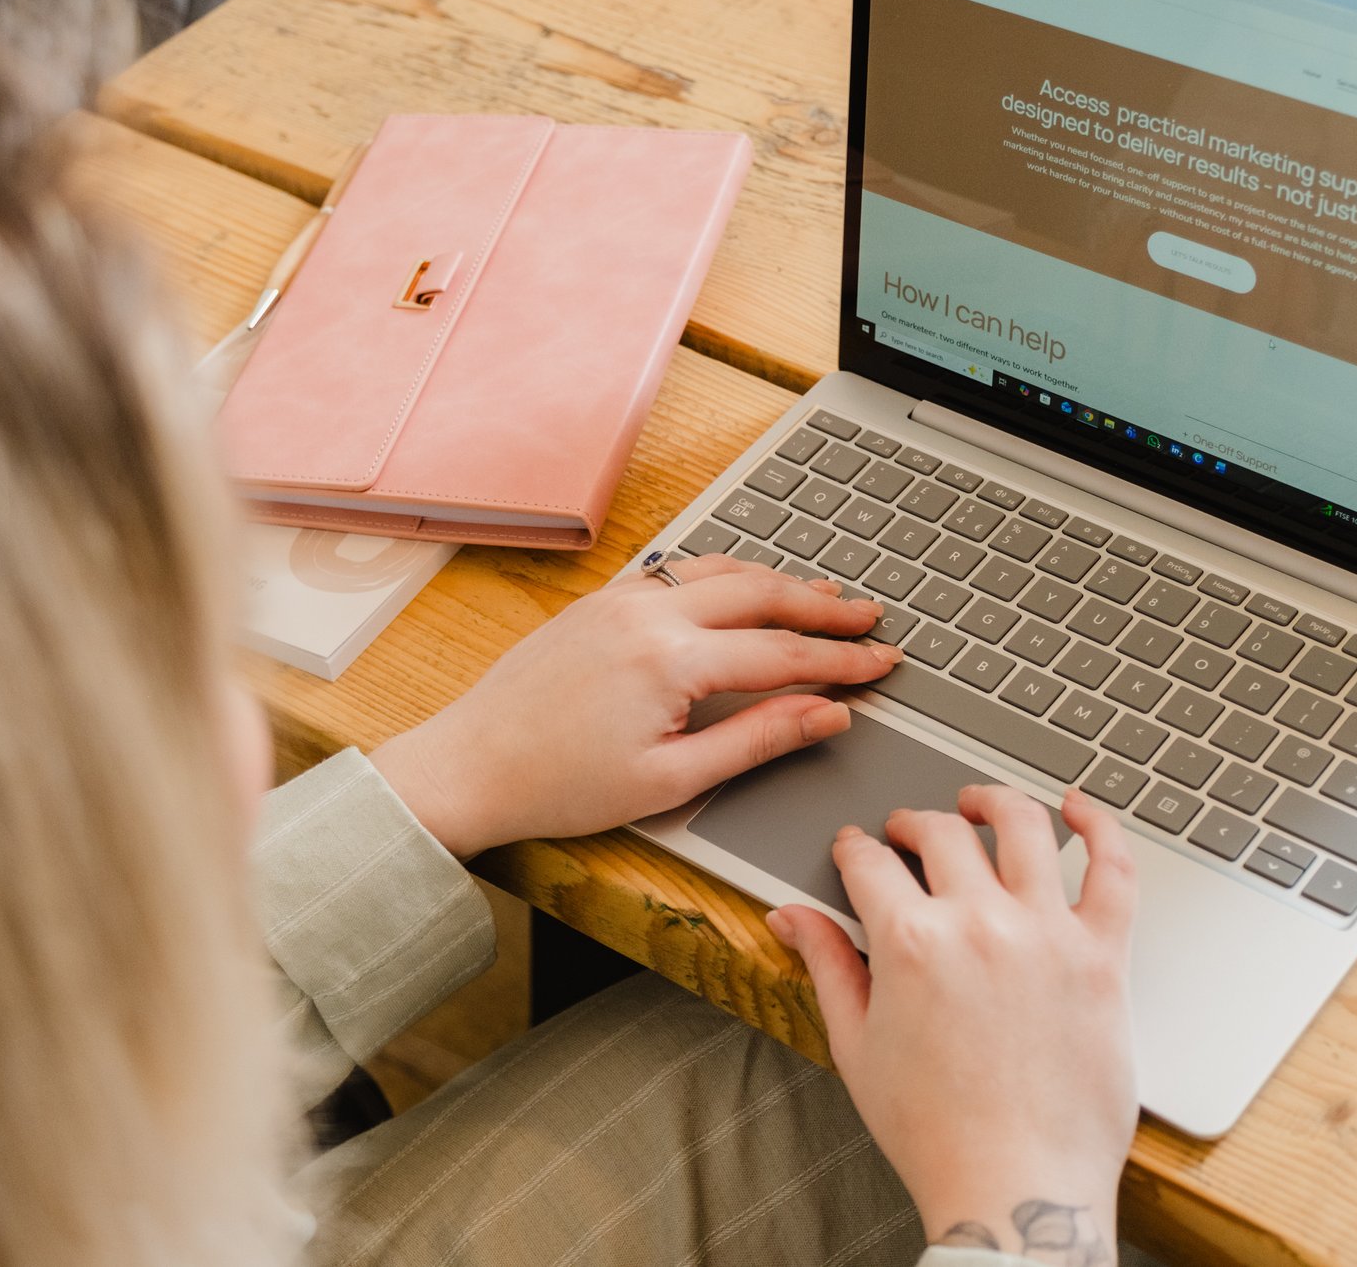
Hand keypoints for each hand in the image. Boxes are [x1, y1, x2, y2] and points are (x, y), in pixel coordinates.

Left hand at [370, 556, 897, 856]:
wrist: (470, 766)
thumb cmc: (560, 786)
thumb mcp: (672, 780)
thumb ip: (758, 739)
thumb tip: (826, 715)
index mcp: (670, 660)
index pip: (784, 653)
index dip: (844, 661)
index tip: (885, 663)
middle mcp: (647, 613)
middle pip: (761, 593)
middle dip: (824, 607)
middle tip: (872, 619)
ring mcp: (619, 599)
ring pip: (721, 569)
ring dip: (778, 581)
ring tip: (824, 596)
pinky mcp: (598, 601)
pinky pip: (679, 570)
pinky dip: (727, 573)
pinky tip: (745, 585)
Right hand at [768, 787, 1137, 1263]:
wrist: (1017, 1188)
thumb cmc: (936, 1133)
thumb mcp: (856, 1048)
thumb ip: (826, 967)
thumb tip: (790, 918)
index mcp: (910, 942)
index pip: (868, 862)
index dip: (853, 848)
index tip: (855, 849)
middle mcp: (978, 922)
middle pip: (940, 833)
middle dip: (911, 822)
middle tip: (906, 831)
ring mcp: (1046, 933)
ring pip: (1022, 827)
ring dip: (993, 801)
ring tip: (980, 802)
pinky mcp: (1101, 955)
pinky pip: (1113, 869)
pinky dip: (1100, 828)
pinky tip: (1083, 810)